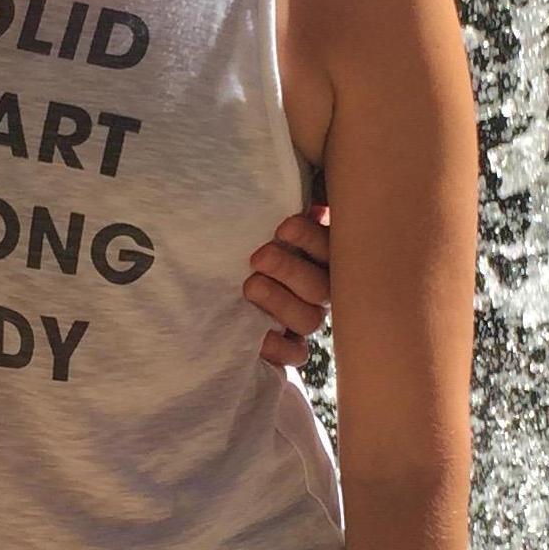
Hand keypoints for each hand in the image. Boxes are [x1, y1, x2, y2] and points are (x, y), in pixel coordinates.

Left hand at [246, 203, 331, 369]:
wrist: (219, 283)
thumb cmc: (249, 242)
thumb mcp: (264, 225)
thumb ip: (287, 215)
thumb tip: (302, 195)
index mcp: (319, 254)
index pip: (328, 246)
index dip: (310, 238)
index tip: (282, 227)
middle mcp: (319, 288)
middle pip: (319, 286)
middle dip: (288, 269)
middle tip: (259, 257)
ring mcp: (306, 317)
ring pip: (309, 318)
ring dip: (280, 301)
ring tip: (250, 286)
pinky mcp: (291, 346)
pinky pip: (297, 354)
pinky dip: (279, 347)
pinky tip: (261, 335)